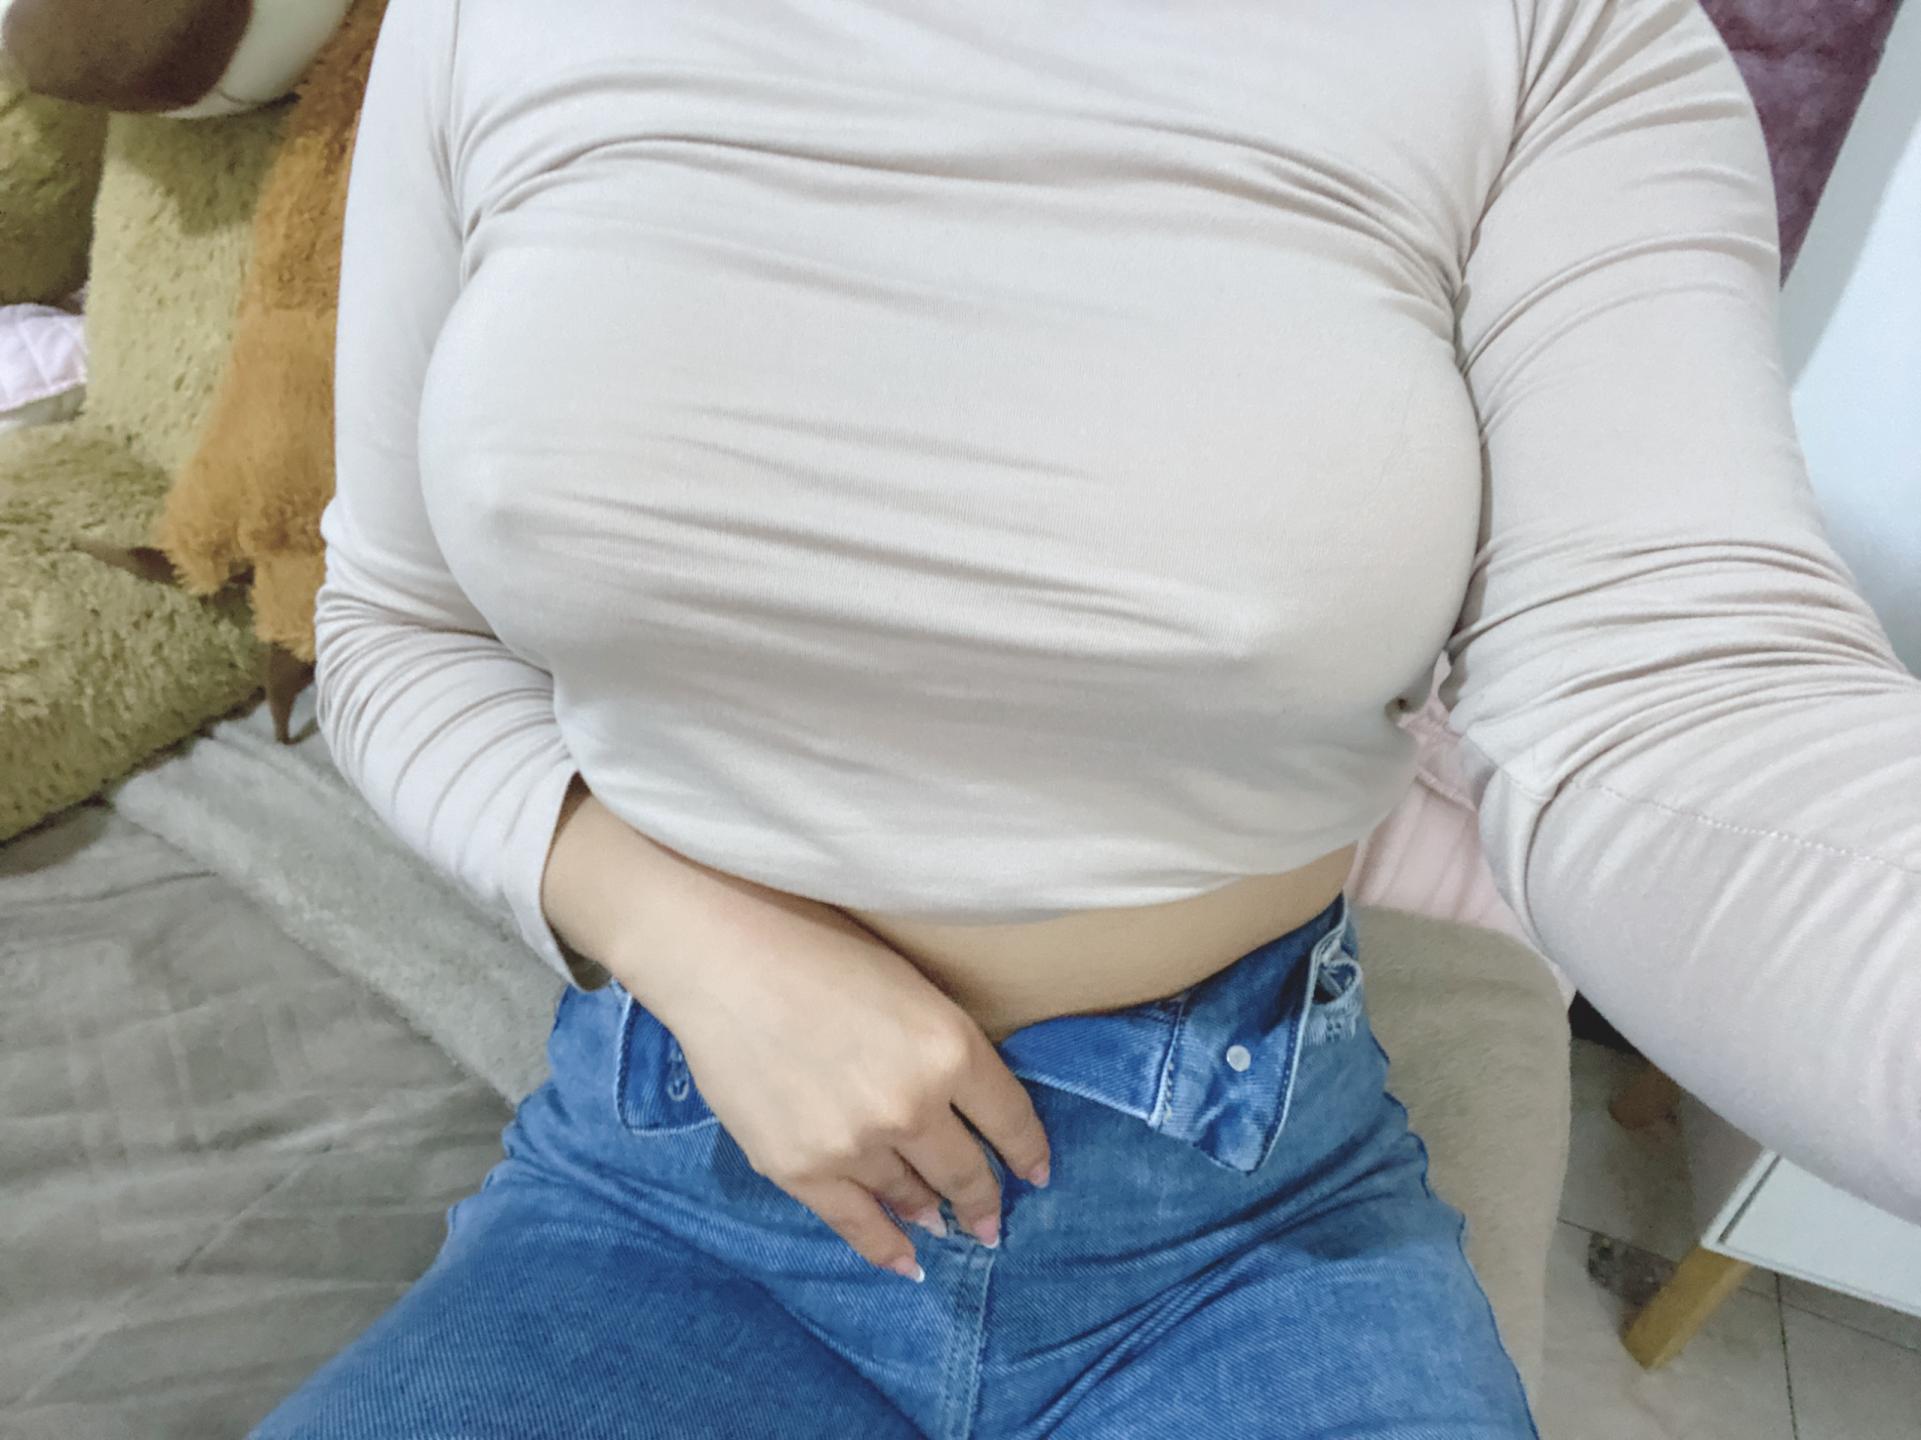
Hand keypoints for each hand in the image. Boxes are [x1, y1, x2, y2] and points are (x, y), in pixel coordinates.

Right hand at [610, 879, 1050, 1278]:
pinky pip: (856, 1223)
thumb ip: (942, 1047)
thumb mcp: (910, 986)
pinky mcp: (802, 1168)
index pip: (1010, 1119)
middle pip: (966, 1170)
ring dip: (932, 1212)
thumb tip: (958, 1105)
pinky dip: (885, 1247)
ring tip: (940, 1222)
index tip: (1037, 1173)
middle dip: (984, 1199)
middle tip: (991, 1221)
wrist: (723, 958)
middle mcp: (914, 1106)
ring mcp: (856, 1144)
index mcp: (951, 1048)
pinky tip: (906, 1260)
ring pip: (912, 1196)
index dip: (1028, 1152)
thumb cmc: (818, 948)